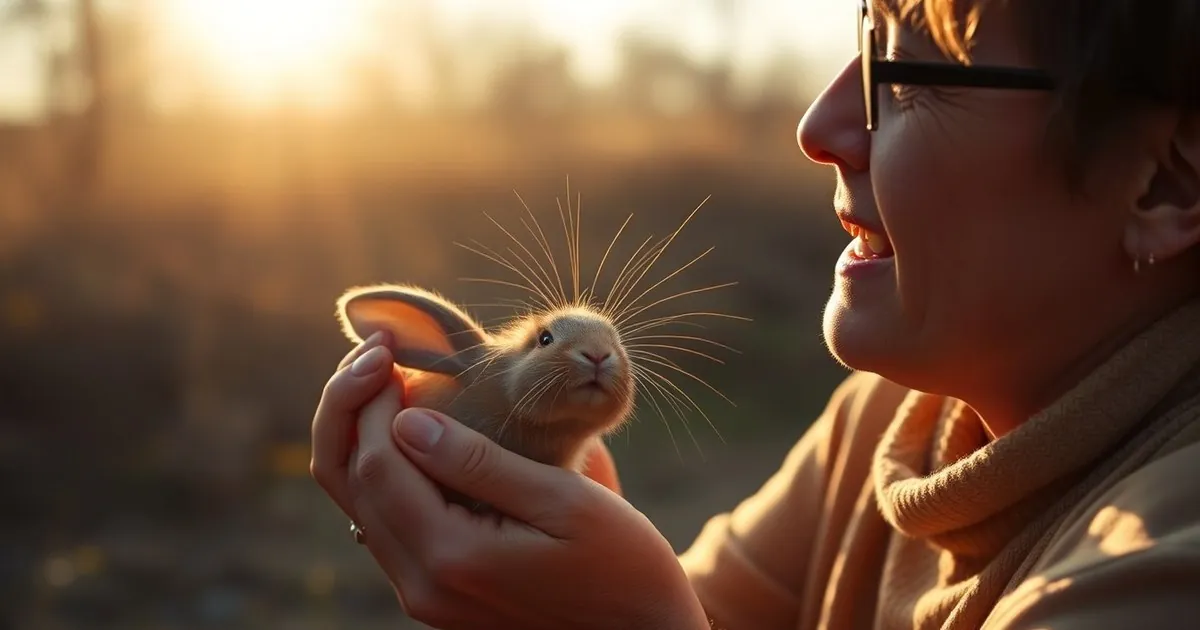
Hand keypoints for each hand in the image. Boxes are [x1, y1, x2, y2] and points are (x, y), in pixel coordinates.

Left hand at [310, 332, 708, 629]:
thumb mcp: (564, 500)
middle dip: (356, 412)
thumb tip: (409, 422)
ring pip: (362, 505)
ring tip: (387, 381)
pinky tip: (411, 431)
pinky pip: (387, 525)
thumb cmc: (621, 561)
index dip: (372, 400)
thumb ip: (482, 464)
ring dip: (365, 439)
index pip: (378, 465)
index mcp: (454, 557)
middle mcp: (424, 585)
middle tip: (377, 355)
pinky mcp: (437, 593)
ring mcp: (426, 595)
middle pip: (354, 484)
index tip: (390, 349)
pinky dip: (387, 472)